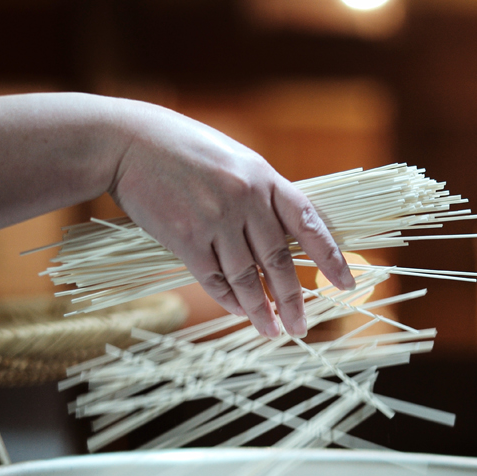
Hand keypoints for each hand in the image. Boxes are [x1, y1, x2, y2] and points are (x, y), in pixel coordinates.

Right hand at [109, 103, 353, 338]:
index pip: (309, 223)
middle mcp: (246, 200)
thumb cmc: (185, 150)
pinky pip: (213, 279)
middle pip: (278, 261)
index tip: (347, 284)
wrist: (129, 144)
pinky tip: (240, 312)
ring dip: (261, 309)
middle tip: (301, 327)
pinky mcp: (185, 238)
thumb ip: (262, 195)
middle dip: (293, 300)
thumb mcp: (236, 161)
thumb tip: (284, 236)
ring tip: (272, 331)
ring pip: (247, 277)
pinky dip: (228, 299)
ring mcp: (215, 220)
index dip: (330, 257)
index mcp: (264, 178)